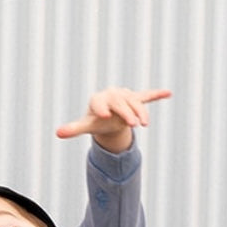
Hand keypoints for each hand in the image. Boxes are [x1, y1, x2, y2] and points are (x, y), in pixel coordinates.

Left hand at [55, 87, 170, 152]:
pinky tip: (168, 93)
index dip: (101, 108)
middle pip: (120, 103)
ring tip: (144, 124)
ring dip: (141, 112)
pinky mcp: (137, 99)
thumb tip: (58, 133)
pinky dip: (157, 94)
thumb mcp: (86, 126)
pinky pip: (147, 96)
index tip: (104, 116)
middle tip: (132, 125)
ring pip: (135, 103)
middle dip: (126, 113)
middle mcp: (112, 95)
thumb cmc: (97, 120)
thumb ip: (73, 129)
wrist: (110, 113)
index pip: (99, 102)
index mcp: (98, 100)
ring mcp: (126, 96)